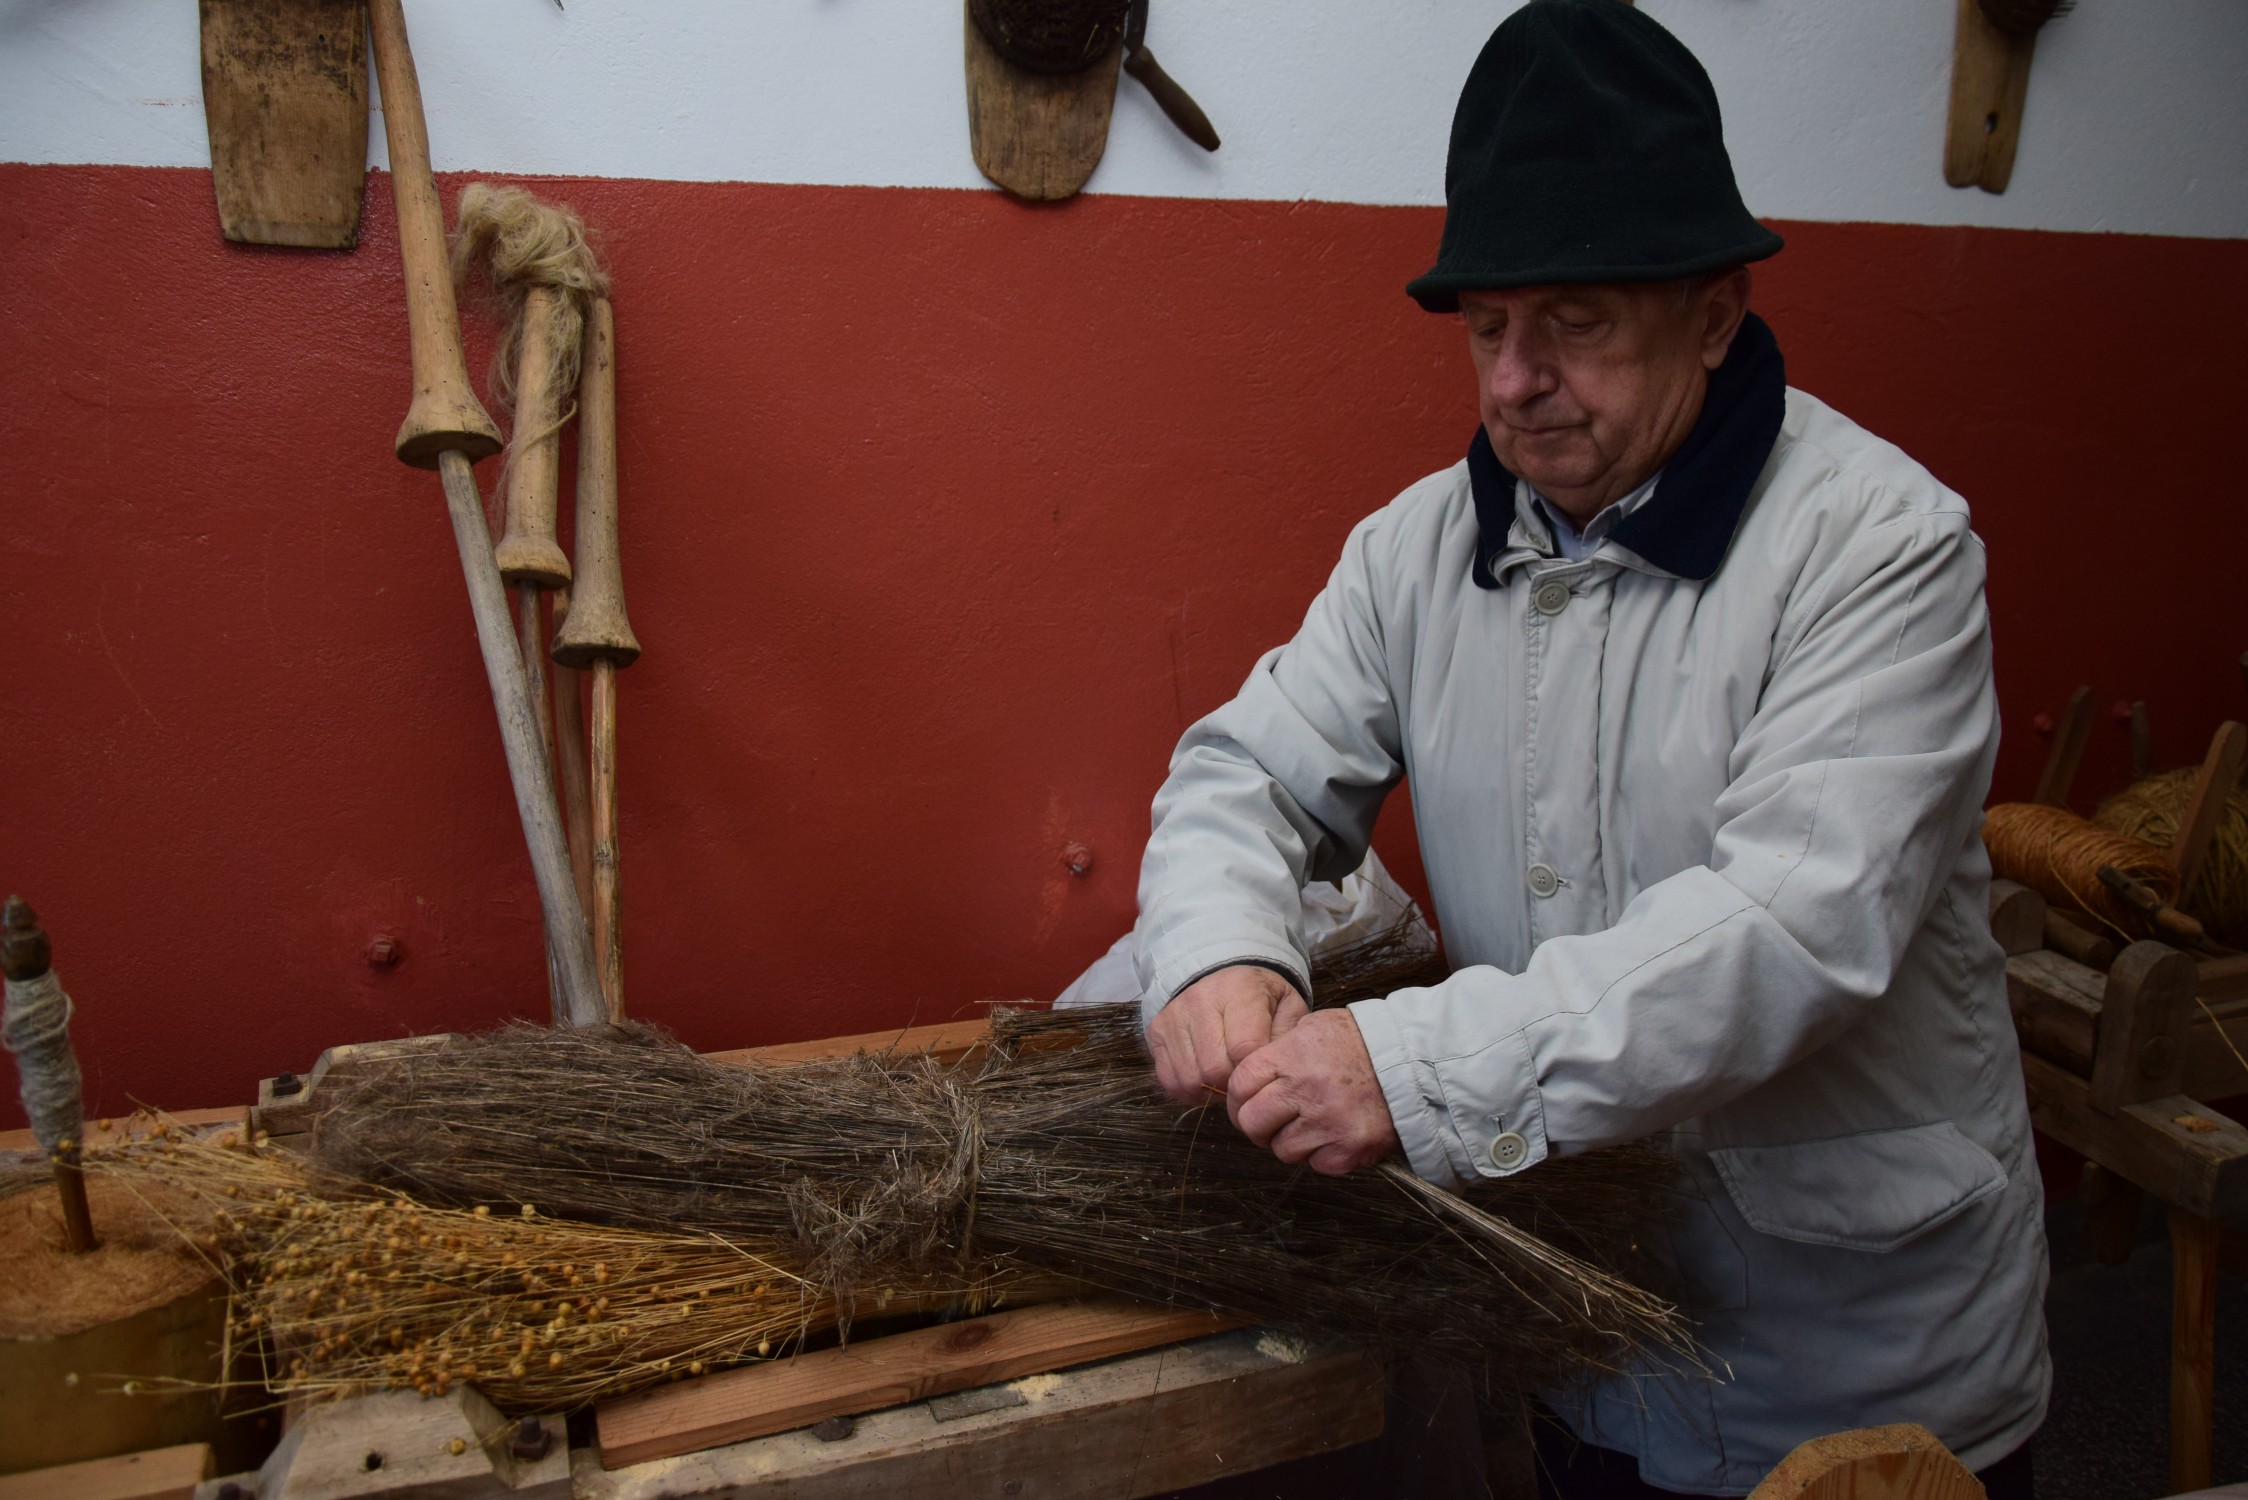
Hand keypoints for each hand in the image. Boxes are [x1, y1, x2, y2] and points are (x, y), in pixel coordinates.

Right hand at [1146, 965, 1308, 1104]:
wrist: (1222, 976)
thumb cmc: (1261, 999)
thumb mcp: (1287, 1008)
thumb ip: (1285, 1039)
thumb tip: (1271, 1072)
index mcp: (1240, 989)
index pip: (1244, 1048)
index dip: (1254, 1070)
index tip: (1260, 1071)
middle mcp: (1200, 999)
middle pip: (1214, 1068)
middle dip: (1232, 1083)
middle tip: (1243, 1078)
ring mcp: (1173, 1016)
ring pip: (1190, 1079)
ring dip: (1210, 1090)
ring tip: (1225, 1077)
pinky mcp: (1155, 1031)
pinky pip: (1168, 1080)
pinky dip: (1188, 1090)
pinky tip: (1204, 1078)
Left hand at [1226, 1007, 1398, 1175]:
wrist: (1414, 1064)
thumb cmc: (1362, 1044)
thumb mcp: (1313, 1029)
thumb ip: (1278, 1052)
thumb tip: (1248, 1079)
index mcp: (1292, 1056)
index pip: (1239, 1085)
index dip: (1238, 1098)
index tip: (1247, 1102)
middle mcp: (1305, 1090)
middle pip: (1252, 1123)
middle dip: (1258, 1125)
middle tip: (1273, 1121)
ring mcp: (1327, 1123)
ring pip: (1282, 1149)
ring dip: (1292, 1141)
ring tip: (1315, 1122)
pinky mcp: (1349, 1149)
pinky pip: (1315, 1164)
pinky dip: (1322, 1154)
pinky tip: (1336, 1133)